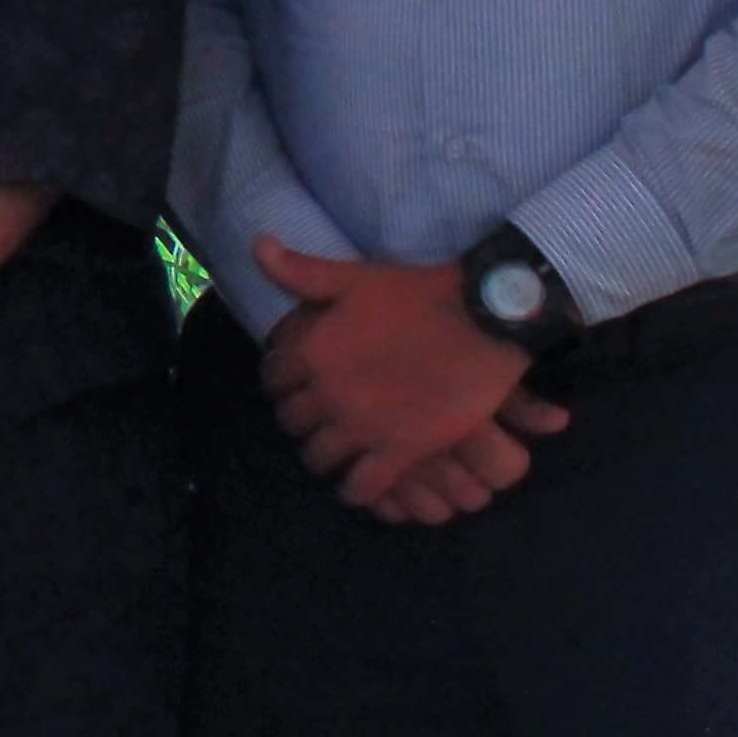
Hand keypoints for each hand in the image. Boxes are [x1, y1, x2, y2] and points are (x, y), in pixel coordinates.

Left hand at [257, 240, 558, 517]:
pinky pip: (362, 487)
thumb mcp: (351, 277)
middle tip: (316, 417)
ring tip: (335, 450)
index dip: (279, 382)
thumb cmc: (416, 295)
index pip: (271, 380)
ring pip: (319, 459)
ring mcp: (362, 427)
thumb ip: (299, 270)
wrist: (480, 320)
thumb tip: (257, 245)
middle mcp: (327, 394)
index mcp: (310, 351)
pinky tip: (357, 484)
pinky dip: (355, 491)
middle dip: (299, 420)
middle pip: (292, 423)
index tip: (293, 384)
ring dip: (322, 457)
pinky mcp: (400, 451)